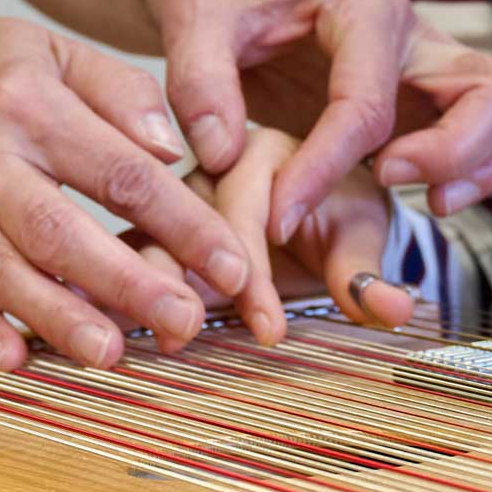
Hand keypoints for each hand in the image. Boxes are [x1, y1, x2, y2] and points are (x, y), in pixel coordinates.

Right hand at [0, 9, 250, 369]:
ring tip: (112, 354)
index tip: (232, 264)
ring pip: (5, 271)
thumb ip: (119, 91)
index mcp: (28, 103)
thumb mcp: (46, 45)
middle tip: (186, 323)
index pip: (119, 172)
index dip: (182, 222)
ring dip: (59, 318)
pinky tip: (17, 363)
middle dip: (128, 283)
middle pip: (62, 231)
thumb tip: (175, 151)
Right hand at [129, 126, 414, 346]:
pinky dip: (108, 291)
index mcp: (258, 152)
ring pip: (141, 237)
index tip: (270, 328)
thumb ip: (364, 273)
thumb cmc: (336, 212)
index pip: (247, 209)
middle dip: (182, 279)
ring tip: (145, 339)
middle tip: (189, 334)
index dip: (255, 272)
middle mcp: (204, 168)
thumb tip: (391, 309)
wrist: (313, 211)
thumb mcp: (357, 234)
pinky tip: (99, 328)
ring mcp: (168, 201)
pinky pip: (121, 256)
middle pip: (181, 218)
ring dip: (137, 288)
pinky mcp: (148, 231)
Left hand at [135, 0, 491, 242]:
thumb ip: (200, 84)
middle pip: (489, 93)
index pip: (367, 105)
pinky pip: (477, 128)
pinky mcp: (418, 90)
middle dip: (455, 154)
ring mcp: (421, 59)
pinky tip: (420, 197)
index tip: (280, 217)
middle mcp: (408, 28)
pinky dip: (468, 167)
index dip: (327, 169)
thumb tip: (222, 156)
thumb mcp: (189, 18)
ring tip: (430, 205)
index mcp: (360, 2)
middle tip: (390, 186)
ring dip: (480, 163)